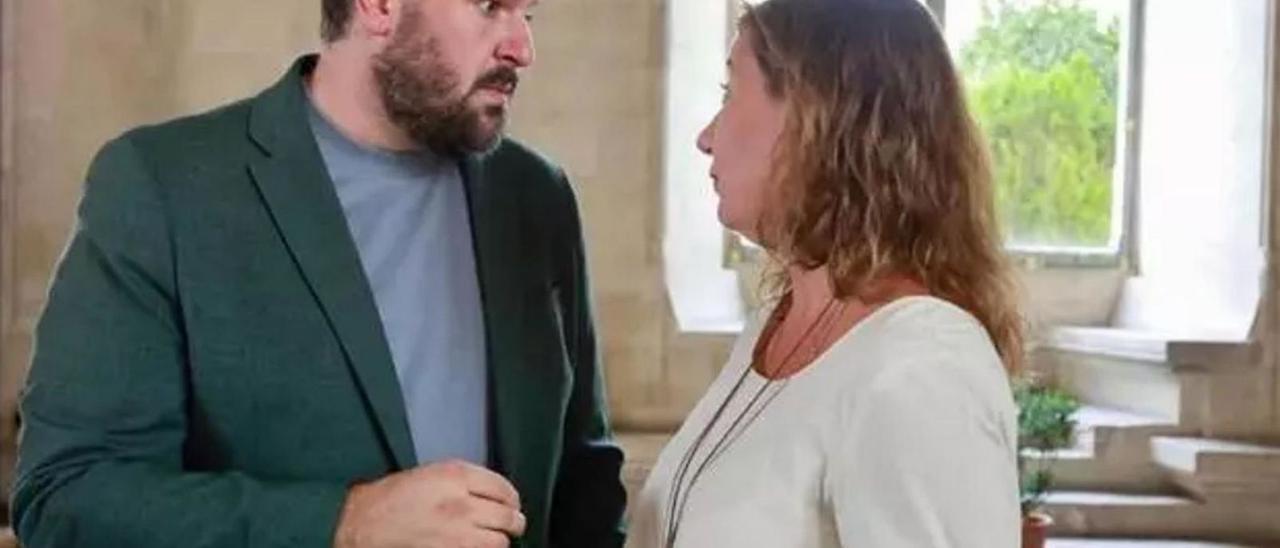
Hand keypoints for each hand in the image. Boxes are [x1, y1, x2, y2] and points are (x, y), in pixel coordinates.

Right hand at [334, 460, 526, 547]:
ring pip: (499, 542)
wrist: (362, 523)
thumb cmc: (391, 498)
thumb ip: (465, 480)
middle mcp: (462, 503)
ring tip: (492, 540)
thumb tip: (495, 495)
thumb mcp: (431, 474)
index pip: (505, 489)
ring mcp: (457, 533)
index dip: (512, 500)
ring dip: (498, 542)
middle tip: (512, 525)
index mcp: (457, 476)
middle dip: (512, 522)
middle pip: (508, 517)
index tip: (511, 505)